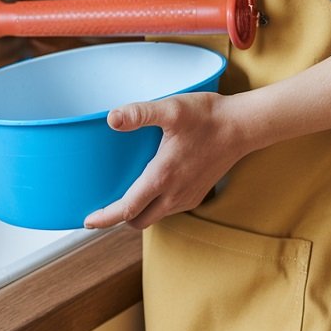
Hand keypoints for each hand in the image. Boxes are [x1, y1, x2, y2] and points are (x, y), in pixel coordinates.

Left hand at [83, 92, 250, 229]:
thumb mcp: (171, 109)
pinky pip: (169, 208)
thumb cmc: (207, 116)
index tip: (87, 221)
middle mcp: (174, 194)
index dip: (104, 218)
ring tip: (124, 194)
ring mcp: (188, 197)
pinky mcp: (198, 193)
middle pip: (138, 220)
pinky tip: (151, 186)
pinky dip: (155, 205)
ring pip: (155, 216)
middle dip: (119, 217)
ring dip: (138, 211)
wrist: (243, 126)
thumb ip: (139, 114)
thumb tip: (111, 118)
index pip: (127, 209)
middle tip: (102, 205)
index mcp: (162, 177)